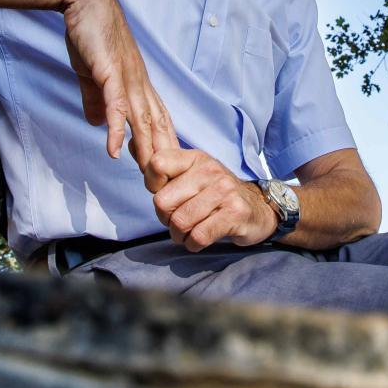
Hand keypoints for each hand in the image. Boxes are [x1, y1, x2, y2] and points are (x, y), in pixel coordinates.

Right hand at [59, 0, 178, 172]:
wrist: (86, 0)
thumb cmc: (91, 36)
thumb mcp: (93, 76)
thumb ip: (97, 101)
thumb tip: (98, 124)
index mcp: (137, 86)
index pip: (157, 124)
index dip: (163, 150)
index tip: (167, 177)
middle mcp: (139, 85)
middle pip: (157, 129)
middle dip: (163, 161)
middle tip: (166, 190)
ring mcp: (127, 79)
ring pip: (143, 122)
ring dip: (147, 152)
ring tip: (150, 179)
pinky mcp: (110, 72)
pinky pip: (116, 106)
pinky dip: (118, 130)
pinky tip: (115, 151)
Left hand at [147, 148, 278, 250]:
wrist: (258, 208)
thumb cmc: (216, 194)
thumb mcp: (192, 174)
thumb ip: (164, 166)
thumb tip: (130, 143)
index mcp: (195, 158)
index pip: (156, 164)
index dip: (152, 185)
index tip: (166, 195)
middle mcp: (209, 170)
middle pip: (162, 201)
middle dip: (165, 218)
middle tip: (177, 220)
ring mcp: (224, 191)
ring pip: (180, 222)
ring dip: (179, 235)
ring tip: (189, 232)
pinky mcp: (235, 213)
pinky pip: (198, 236)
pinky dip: (193, 244)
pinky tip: (199, 240)